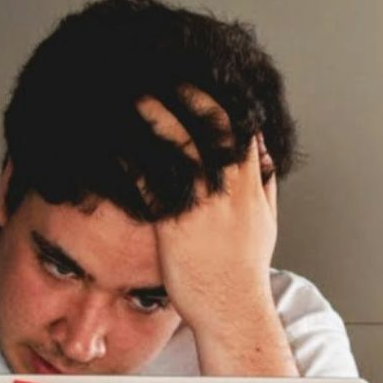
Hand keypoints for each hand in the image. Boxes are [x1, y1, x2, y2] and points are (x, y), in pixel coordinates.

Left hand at [136, 89, 292, 375]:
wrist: (233, 310)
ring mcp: (204, 204)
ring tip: (134, 94)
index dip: (219, 97)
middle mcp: (230, 188)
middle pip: (211, 124)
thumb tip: (266, 158)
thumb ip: (264, 186)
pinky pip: (153, 180)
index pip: (240, 126)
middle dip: (188, 93)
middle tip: (163, 72)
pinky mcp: (176, 224)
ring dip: (156, 114)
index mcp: (251, 184)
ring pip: (181, 144)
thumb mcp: (265, 223)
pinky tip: (116, 143)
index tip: (200, 78)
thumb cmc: (243, 273)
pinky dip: (134, 158)